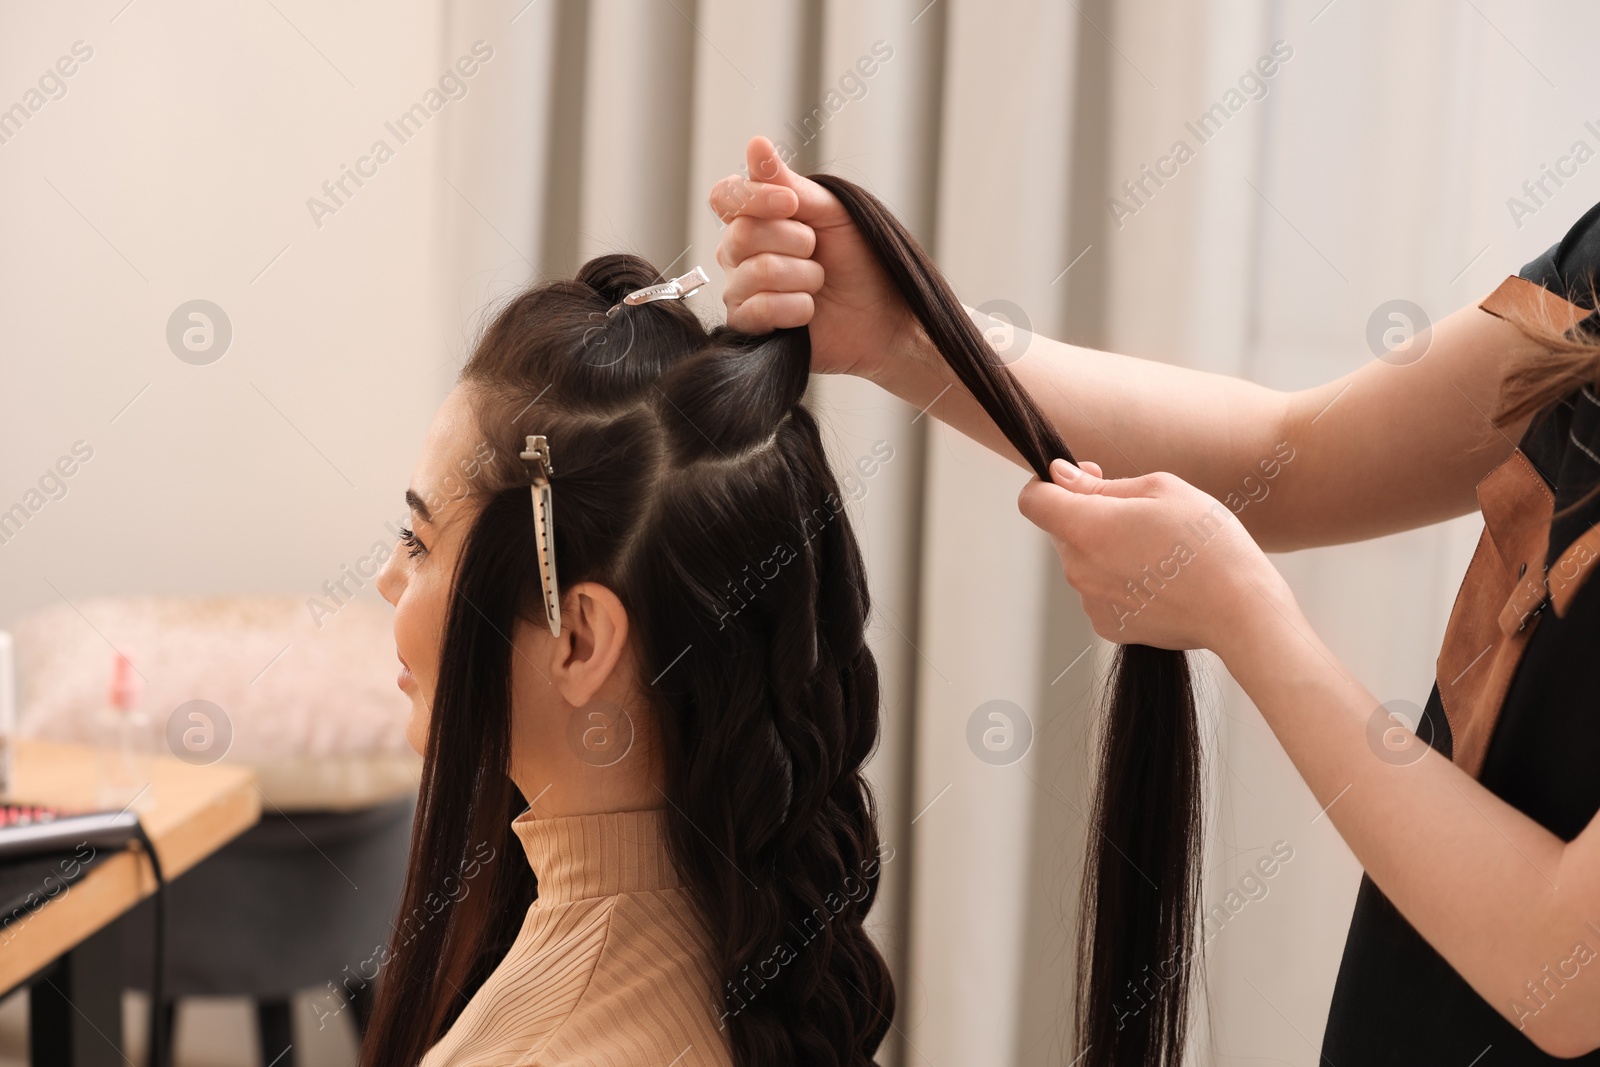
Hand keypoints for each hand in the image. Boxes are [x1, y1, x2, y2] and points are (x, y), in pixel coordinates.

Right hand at [709, 135, 918, 378]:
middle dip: (794, 241)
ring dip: (803, 277)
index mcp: (755, 218)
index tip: (792, 204)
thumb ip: (788, 183)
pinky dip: (795, 308)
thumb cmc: (859, 260)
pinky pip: (756, 311)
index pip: (725, 196)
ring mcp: (741, 291)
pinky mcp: (749, 329)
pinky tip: (810, 310)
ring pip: (754, 273)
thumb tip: (755, 143)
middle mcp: (739, 253)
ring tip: (819, 284)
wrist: (883, 316)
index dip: (754, 198)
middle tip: (818, 252)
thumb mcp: (831, 212)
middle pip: (740, 234)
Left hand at [1017, 459, 1296, 653]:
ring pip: (1082, 561)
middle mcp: (1078, 570)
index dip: (1049, 484)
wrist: (1239, 608)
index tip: (1080, 480)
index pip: (1032, 501)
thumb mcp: (1161, 489)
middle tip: (1137, 512)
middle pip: (1060, 531)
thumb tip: (1060, 476)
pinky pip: (1100, 591)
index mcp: (1086, 529)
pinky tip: (1158, 578)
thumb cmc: (1208, 542)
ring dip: (1105, 549)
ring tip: (1157, 549)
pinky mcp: (1108, 626)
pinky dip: (1119, 580)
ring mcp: (1091, 602)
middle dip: (1086, 515)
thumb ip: (1100, 485)